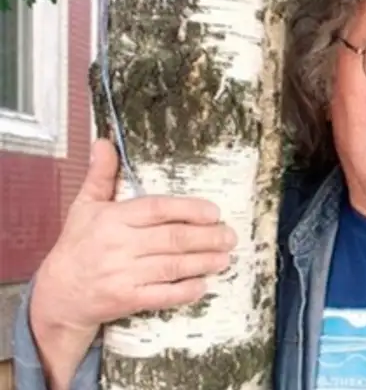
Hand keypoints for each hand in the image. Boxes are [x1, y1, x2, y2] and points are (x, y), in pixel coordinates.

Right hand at [29, 138, 236, 387]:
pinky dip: (184, 292)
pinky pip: (161, 296)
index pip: (157, 210)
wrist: (59, 293)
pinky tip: (203, 286)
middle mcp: (119, 246)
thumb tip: (104, 141)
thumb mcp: (86, 206)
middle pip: (172, 240)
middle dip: (207, 238)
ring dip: (203, 263)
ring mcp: (123, 275)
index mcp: (113, 219)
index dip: (188, 210)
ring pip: (172, 267)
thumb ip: (101, 175)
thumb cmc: (78, 244)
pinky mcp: (126, 300)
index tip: (214, 212)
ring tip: (226, 258)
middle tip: (230, 236)